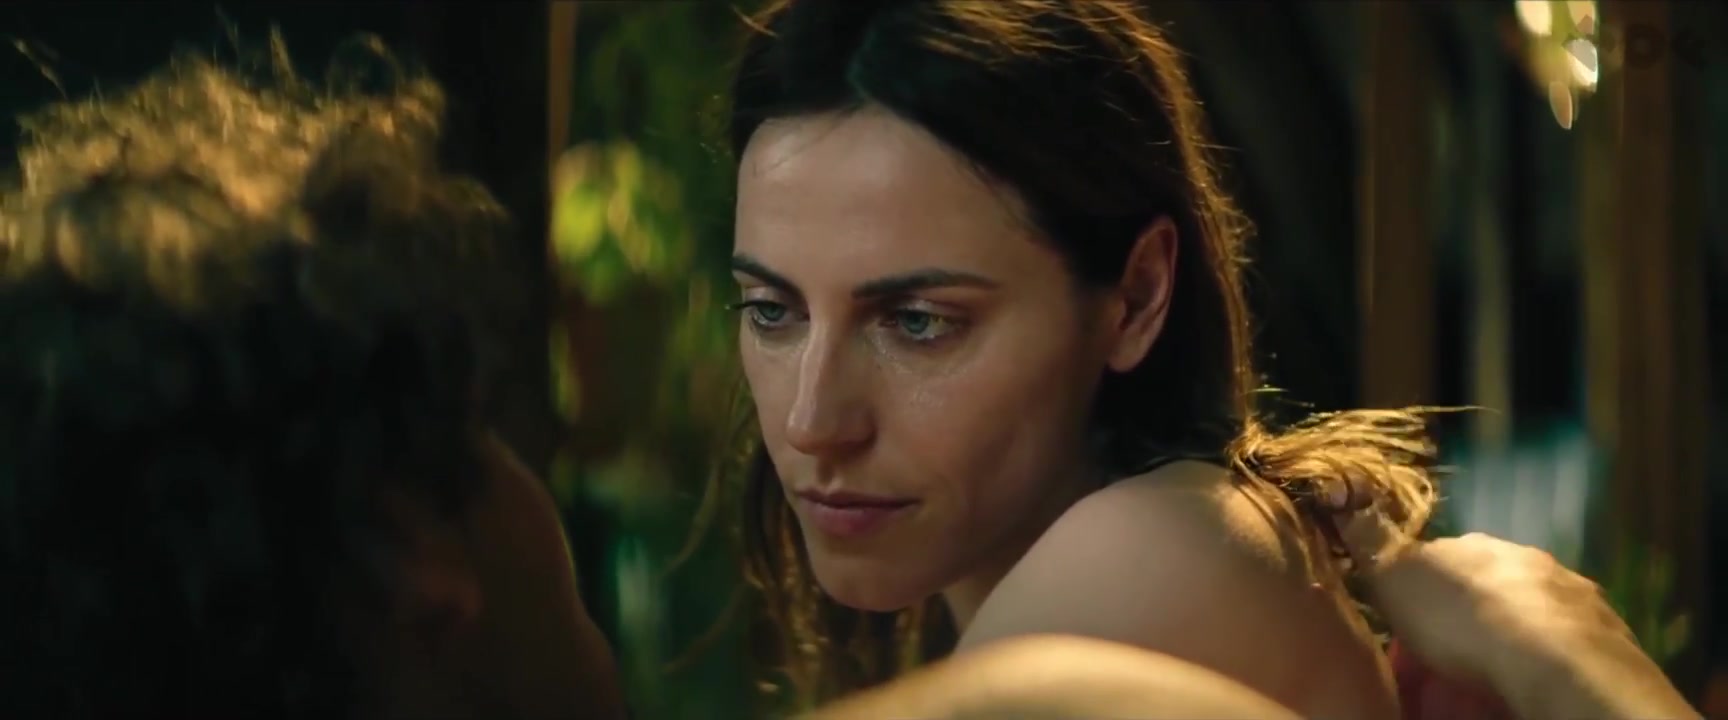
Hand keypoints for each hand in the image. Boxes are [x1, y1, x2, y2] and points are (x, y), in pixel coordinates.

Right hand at [1324, 486, 1697, 719]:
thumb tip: (1341, 496)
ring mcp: (1570, 600)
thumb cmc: (1466, 616)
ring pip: (1520, 623)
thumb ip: (1371, 539)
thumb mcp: (1396, 574)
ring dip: (1495, 650)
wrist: (1557, 662)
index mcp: (1477, 546)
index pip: (1438, 565)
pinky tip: (1513, 691)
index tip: (1399, 633)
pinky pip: (1552, 655)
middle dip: (1455, 627)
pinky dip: (1531, 671)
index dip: (1414, 599)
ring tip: (1473, 691)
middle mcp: (1526, 563)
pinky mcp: (1602, 641)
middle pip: (1480, 594)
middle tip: (1432, 672)